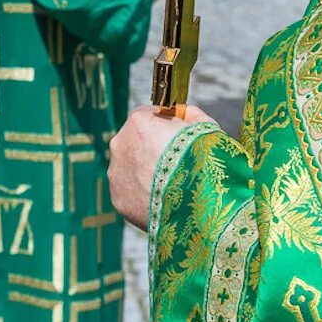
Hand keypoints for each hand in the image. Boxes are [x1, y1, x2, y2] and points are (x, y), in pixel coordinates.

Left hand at [109, 102, 215, 227]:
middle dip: (149, 149)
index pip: (147, 115)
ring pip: (128, 166)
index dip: (162, 126)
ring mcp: (116, 173)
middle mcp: (120, 144)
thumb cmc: (205, 162)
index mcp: (139, 122)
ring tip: (169, 186)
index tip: (176, 138)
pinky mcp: (117, 199)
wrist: (201, 208)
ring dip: (143, 172)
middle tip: (173, 165)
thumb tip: (182, 113)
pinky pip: (128, 191)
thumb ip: (189, 115)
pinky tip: (161, 201)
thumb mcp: (205, 127)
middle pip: (134, 141)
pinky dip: (141, 194)